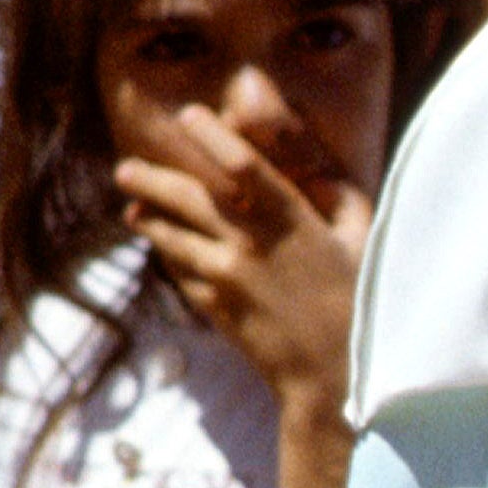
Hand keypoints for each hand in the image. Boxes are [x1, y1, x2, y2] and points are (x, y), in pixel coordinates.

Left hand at [112, 96, 374, 407]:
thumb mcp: (362, 237)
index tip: (190, 115)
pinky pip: (180, 271)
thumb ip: (338, 196)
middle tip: (125, 167)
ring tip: (130, 204)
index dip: (212, 134)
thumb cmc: (359, 297)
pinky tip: (158, 243)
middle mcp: (250, 243)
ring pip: (172, 235)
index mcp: (291, 218)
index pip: (242, 163)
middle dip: (153, 178)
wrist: (331, 372)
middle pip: (189, 197)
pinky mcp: (213, 306)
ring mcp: (226, 277)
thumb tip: (315, 168)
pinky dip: (166, 253)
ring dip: (147, 216)